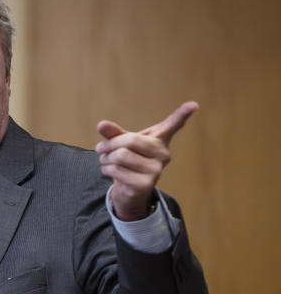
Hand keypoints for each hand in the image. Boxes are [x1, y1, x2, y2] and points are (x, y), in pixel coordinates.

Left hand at [95, 101, 197, 220]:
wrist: (129, 189)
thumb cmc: (128, 161)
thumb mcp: (122, 144)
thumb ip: (114, 133)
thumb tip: (101, 124)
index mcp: (160, 140)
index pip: (173, 125)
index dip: (182, 114)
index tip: (193, 104)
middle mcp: (163, 154)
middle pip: (130, 140)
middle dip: (109, 144)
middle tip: (100, 148)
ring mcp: (156, 170)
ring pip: (121, 156)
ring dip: (105, 158)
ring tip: (105, 160)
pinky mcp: (146, 184)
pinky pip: (118, 171)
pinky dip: (106, 169)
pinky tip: (109, 171)